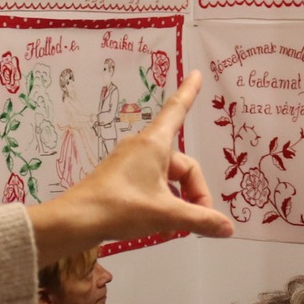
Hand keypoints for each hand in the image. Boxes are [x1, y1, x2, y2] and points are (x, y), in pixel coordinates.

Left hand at [30, 71, 232, 264]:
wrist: (75, 221)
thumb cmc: (120, 207)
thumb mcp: (167, 214)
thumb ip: (200, 219)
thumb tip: (228, 228)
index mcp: (154, 144)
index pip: (177, 110)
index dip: (189, 93)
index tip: (197, 74)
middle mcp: (143, 148)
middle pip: (183, 165)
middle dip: (194, 193)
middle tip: (197, 221)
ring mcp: (130, 163)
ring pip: (168, 180)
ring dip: (178, 203)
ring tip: (177, 229)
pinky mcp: (120, 179)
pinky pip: (152, 186)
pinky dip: (163, 204)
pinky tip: (162, 228)